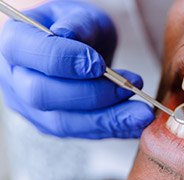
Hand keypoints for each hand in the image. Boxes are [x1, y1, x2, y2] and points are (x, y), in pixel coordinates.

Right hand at [0, 1, 153, 138]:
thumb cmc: (78, 28)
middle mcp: (15, 80)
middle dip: (92, 94)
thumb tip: (68, 35)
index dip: (64, 61)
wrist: (78, 49)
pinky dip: (112, 129)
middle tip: (130, 87)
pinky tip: (135, 124)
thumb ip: (77, 23)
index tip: (100, 64)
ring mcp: (32, 108)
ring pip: (65, 123)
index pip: (28, 54)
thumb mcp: (80, 15)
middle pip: (43, 95)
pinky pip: (82, 133)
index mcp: (14, 43)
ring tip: (142, 114)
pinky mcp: (54, 125)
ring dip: (108, 119)